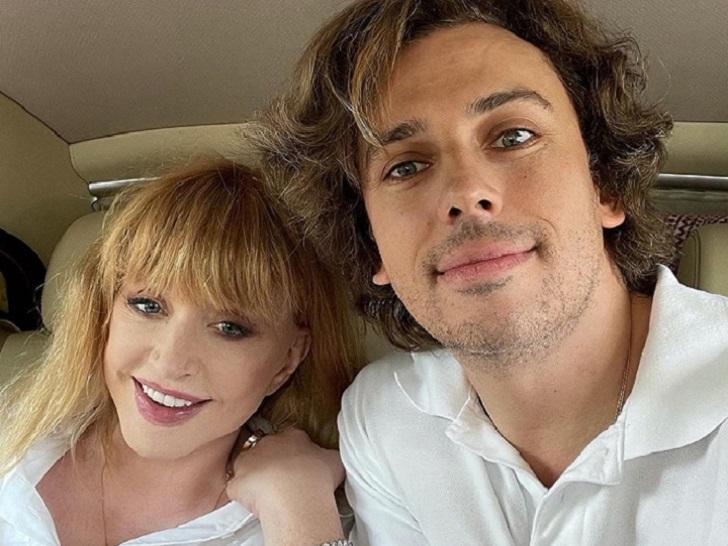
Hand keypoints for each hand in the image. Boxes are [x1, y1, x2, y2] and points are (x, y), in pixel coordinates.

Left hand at [227, 427, 344, 518]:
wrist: (297, 496)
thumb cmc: (318, 477)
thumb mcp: (334, 460)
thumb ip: (326, 455)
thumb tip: (327, 458)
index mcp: (292, 436)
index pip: (289, 438)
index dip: (292, 452)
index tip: (296, 464)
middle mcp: (269, 442)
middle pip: (266, 449)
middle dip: (271, 462)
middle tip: (283, 481)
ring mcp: (249, 460)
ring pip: (247, 465)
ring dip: (254, 476)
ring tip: (267, 493)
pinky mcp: (237, 481)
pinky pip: (237, 487)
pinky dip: (243, 496)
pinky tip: (255, 504)